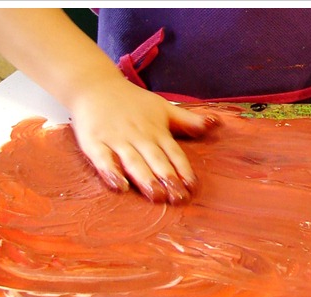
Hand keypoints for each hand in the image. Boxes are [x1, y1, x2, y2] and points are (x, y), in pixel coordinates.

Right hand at [68, 76, 220, 203]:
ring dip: (146, 179)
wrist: (94, 85)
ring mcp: (116, 140)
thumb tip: (216, 123)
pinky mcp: (94, 142)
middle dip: (168, 179)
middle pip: (156, 160)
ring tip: (156, 196)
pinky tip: (120, 186)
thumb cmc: (132, 102)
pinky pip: (103, 159)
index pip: (174, 153)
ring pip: (133, 162)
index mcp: (157, 131)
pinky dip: (111, 172)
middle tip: (178, 198)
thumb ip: (188, 121)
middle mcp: (139, 136)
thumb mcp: (163, 108)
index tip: (192, 186)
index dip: (183, 170)